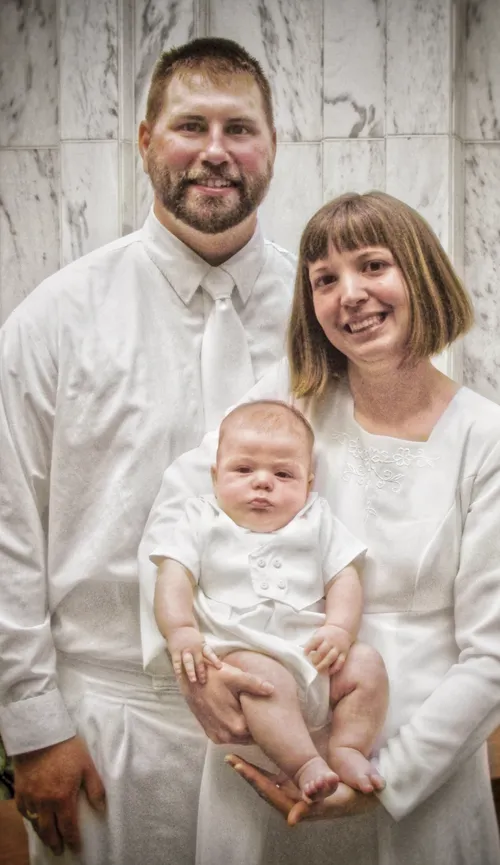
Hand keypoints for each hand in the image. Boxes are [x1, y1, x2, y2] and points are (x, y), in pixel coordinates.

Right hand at [14, 736, 105, 855]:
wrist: (40, 734)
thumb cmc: (67, 748)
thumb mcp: (87, 766)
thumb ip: (95, 789)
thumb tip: (101, 808)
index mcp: (62, 798)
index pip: (68, 827)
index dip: (72, 840)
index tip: (75, 847)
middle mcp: (45, 802)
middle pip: (49, 831)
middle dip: (55, 843)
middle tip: (58, 850)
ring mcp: (30, 797)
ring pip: (35, 823)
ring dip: (42, 834)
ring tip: (48, 838)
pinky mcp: (20, 790)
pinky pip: (24, 811)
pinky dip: (30, 819)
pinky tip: (34, 819)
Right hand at [168, 626, 221, 683]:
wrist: (179, 627)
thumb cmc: (192, 637)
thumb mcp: (201, 641)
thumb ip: (205, 652)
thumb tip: (217, 664)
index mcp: (202, 646)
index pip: (209, 653)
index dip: (215, 660)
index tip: (220, 667)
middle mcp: (194, 648)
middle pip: (199, 661)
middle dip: (201, 671)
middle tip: (204, 681)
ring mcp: (184, 650)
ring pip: (188, 662)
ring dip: (190, 672)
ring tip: (193, 680)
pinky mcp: (175, 652)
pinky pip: (177, 662)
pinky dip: (178, 670)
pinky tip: (180, 678)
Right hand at [179, 661, 273, 744]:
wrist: (191, 678)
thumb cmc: (214, 676)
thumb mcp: (235, 677)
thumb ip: (255, 684)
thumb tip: (272, 689)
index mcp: (237, 726)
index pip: (259, 731)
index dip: (266, 723)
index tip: (273, 715)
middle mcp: (227, 736)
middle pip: (251, 736)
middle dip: (257, 726)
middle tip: (266, 714)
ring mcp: (218, 737)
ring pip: (241, 738)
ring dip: (246, 728)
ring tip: (252, 713)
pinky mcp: (211, 734)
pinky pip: (230, 736)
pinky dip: (235, 729)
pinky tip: (239, 715)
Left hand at [225, 755, 379, 825]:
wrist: (369, 793)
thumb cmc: (357, 793)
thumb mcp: (341, 798)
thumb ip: (318, 806)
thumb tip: (292, 819)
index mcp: (304, 805)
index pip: (274, 793)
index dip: (258, 781)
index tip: (241, 768)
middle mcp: (297, 802)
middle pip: (266, 789)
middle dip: (248, 774)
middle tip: (231, 758)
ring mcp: (297, 793)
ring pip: (268, 783)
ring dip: (252, 772)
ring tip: (235, 757)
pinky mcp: (300, 786)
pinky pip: (276, 779)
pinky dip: (262, 770)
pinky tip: (253, 761)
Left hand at [304, 624, 352, 673]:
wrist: (341, 629)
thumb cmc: (326, 634)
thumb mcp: (318, 634)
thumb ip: (312, 642)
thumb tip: (303, 653)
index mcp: (322, 635)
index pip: (314, 641)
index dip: (308, 648)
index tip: (304, 654)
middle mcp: (330, 641)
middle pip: (323, 650)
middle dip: (316, 659)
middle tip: (311, 665)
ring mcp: (338, 647)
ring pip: (331, 657)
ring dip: (324, 665)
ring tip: (318, 670)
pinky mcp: (344, 653)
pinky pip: (340, 662)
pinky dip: (334, 668)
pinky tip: (328, 672)